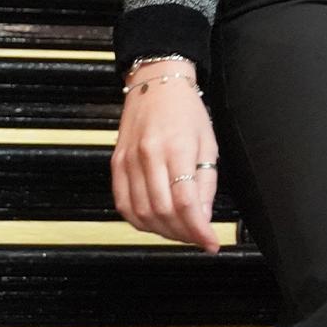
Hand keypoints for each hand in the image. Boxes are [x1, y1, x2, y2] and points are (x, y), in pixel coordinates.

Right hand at [111, 59, 223, 253]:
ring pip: (141, 213)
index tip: (210, 243)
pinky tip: (156, 222)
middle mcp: (148, 156)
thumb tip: (203, 218)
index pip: (186, 202)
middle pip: (162, 212)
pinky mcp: (116, 164)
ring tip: (181, 232)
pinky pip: (123, 204)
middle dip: (183, 233)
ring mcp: (128, 161)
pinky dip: (140, 221)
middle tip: (198, 238)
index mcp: (176, 148)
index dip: (199, 230)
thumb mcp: (208, 142)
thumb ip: (206, 183)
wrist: (155, 83)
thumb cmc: (185, 110)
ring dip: (163, 231)